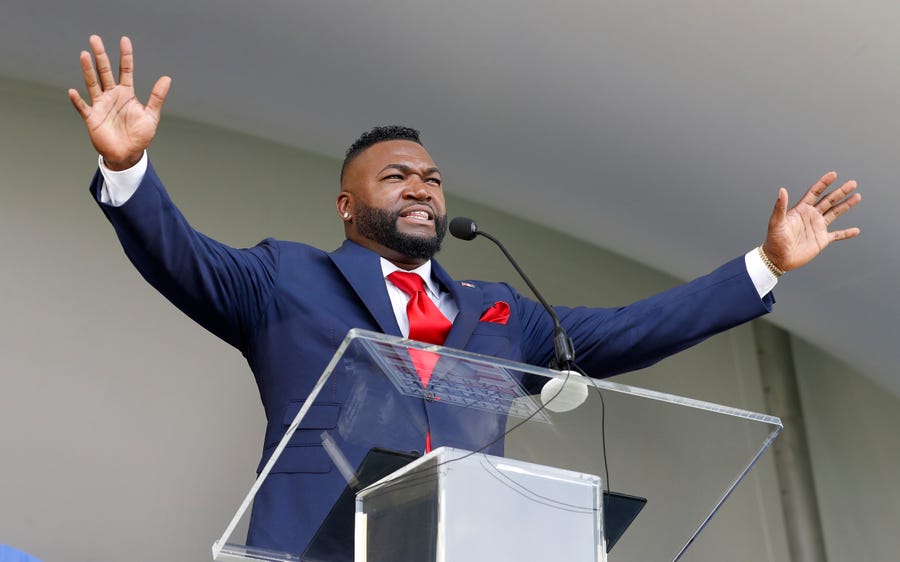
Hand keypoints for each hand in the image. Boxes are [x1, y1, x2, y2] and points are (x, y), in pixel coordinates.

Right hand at [68, 35, 170, 169]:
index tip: (124, 40)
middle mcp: (112, 96)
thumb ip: (157, 97)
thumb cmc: (140, 136)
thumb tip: (167, 78)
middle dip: (101, 56)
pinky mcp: (92, 117)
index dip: (125, 56)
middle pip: (105, 71)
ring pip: (93, 83)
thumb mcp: (151, 115)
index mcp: (126, 93)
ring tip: (84, 54)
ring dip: (88, 70)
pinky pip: (83, 107)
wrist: (128, 154)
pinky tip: (73, 91)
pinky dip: (77, 100)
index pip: (125, 70)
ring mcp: (101, 105)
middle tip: (95, 39)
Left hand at [762, 171, 860, 271]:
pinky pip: (837, 235)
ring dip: (846, 205)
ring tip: (857, 196)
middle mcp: (811, 216)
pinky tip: (856, 230)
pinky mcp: (821, 240)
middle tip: (853, 183)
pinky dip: (846, 233)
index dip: (823, 183)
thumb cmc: (774, 240)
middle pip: (828, 200)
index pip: (815, 193)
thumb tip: (782, 190)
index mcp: (801, 210)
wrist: (777, 259)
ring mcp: (817, 227)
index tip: (833, 174)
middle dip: (840, 191)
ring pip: (835, 213)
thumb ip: (780, 206)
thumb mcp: (776, 222)